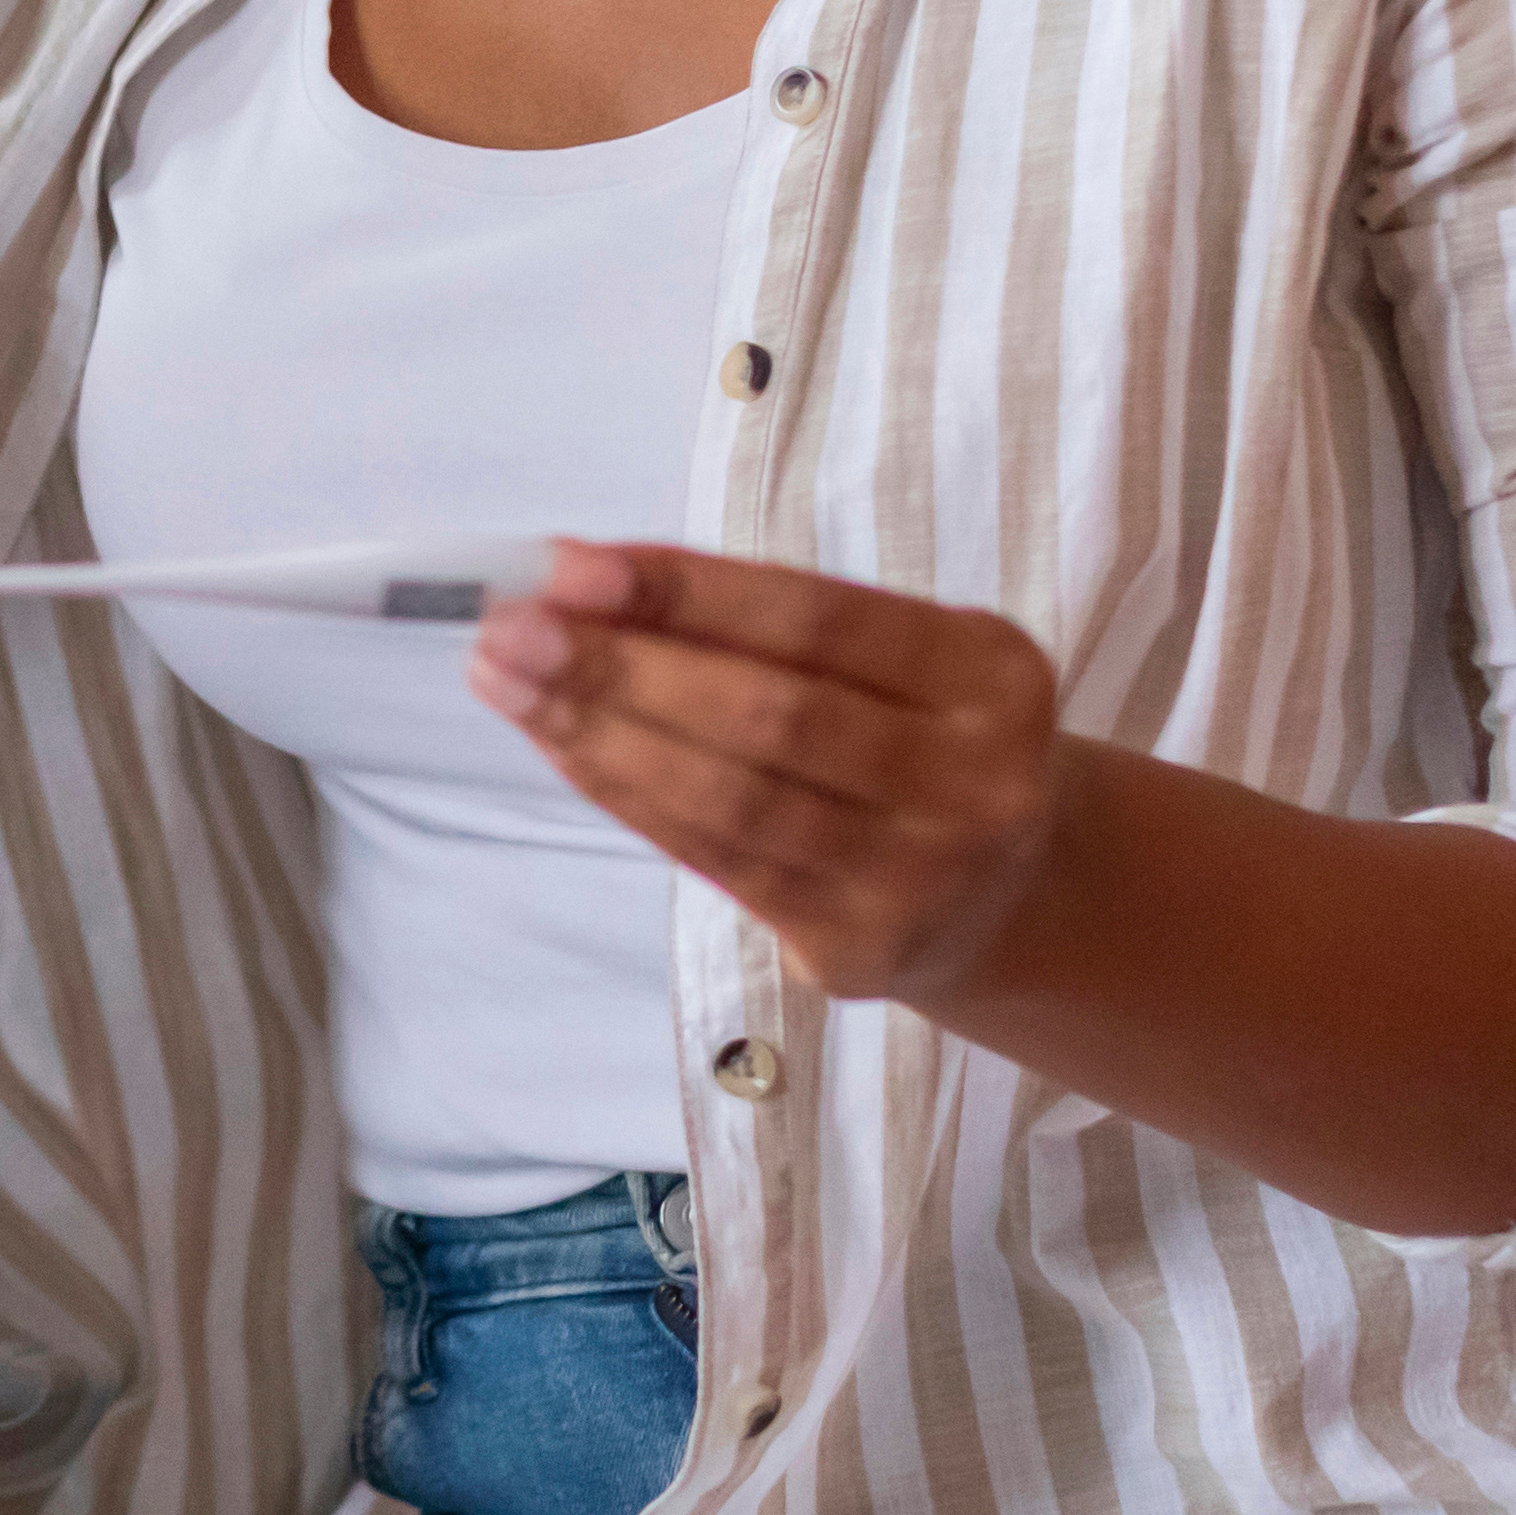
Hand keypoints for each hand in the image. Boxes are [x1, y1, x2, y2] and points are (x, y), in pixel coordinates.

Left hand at [464, 540, 1070, 1006]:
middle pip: (768, 716)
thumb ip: (758, 620)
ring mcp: (919, 878)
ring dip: (600, 734)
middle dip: (621, 666)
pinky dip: (626, 794)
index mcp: (990, 673)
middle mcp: (973, 780)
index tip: (568, 565)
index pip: (817, 618)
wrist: (1007, 893)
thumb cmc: (913, 736)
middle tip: (510, 628)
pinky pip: (715, 860)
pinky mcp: (856, 948)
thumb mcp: (890, 658)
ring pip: (731, 799)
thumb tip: (580, 580)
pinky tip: (562, 745)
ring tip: (508, 682)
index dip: (686, 592)